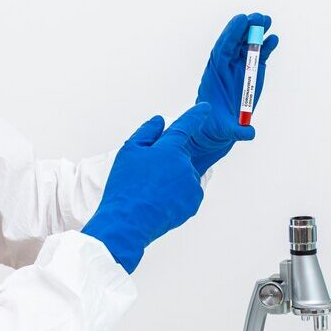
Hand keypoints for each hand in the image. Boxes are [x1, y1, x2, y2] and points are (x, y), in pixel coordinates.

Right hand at [82, 103, 211, 273]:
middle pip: (179, 156)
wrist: (128, 222)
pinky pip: (187, 192)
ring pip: (183, 175)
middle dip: (167, 162)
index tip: (205, 108)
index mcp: (170, 148)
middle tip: (145, 177)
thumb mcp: (129, 152)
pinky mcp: (193, 202)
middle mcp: (186, 164)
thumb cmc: (125, 186)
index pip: (186, 125)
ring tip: (149, 193)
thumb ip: (147, 133)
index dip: (195, 115)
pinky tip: (159, 202)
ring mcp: (192, 184)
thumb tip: (160, 121)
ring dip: (171, 179)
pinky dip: (176, 195)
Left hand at [188, 13, 279, 174]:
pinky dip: (266, 47)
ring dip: (257, 32)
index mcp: (215, 73)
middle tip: (258, 17)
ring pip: (247, 45)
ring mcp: (241, 67)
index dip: (231, 33)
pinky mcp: (253, 72)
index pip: (222, 48)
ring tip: (267, 20)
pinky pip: (259, 56)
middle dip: (246, 28)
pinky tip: (274, 38)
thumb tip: (250, 134)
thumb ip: (237, 130)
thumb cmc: (217, 127)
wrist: (220, 127)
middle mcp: (227, 66)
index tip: (241, 20)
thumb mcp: (225, 130)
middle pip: (236, 41)